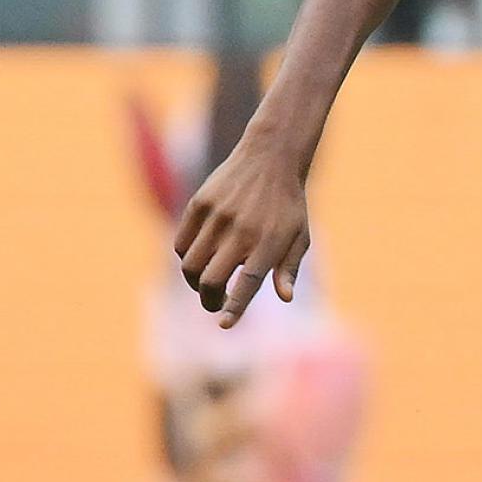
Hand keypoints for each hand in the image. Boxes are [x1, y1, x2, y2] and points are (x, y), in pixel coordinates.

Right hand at [174, 133, 313, 325]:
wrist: (271, 157)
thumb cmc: (289, 204)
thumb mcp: (300, 235)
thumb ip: (289, 267)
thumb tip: (285, 298)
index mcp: (269, 242)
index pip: (246, 284)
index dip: (234, 308)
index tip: (225, 324)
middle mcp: (240, 231)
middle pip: (210, 280)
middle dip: (210, 300)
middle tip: (215, 305)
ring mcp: (217, 216)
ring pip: (191, 265)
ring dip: (195, 283)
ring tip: (207, 285)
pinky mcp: (199, 204)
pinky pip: (182, 243)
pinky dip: (186, 259)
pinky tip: (199, 261)